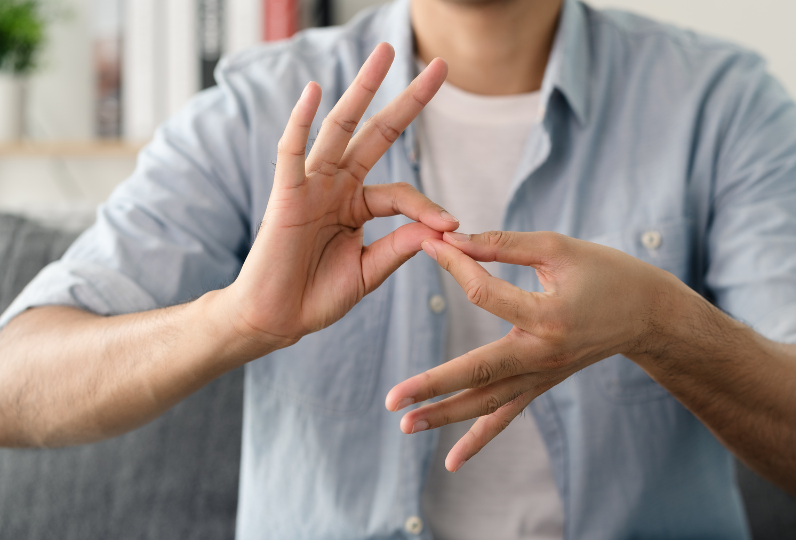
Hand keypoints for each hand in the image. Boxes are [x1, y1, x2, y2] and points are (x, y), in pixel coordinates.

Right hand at [222, 43, 455, 351]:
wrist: (276, 319)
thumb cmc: (317, 295)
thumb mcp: (370, 270)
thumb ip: (401, 246)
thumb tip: (442, 228)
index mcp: (357, 205)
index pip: (401, 193)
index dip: (428, 207)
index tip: (452, 227)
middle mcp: (337, 186)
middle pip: (377, 133)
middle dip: (407, 101)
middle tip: (439, 67)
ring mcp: (311, 185)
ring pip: (340, 128)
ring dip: (362, 90)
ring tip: (385, 55)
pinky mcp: (285, 195)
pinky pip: (292, 152)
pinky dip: (301, 120)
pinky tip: (315, 91)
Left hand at [385, 230, 692, 470]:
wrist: (648, 314)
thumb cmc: (606, 273)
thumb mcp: (558, 249)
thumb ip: (503, 245)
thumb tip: (453, 238)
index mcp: (548, 315)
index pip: (485, 293)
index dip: (455, 265)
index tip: (430, 245)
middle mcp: (544, 355)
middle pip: (478, 372)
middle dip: (433, 386)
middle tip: (393, 400)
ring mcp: (543, 376)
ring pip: (488, 403)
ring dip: (445, 417)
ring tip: (405, 426)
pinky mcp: (542, 385)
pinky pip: (507, 415)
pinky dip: (479, 439)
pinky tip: (451, 461)